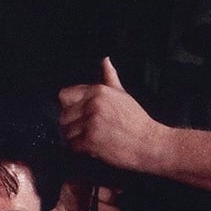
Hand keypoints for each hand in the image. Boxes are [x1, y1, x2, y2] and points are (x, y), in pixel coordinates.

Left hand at [58, 58, 166, 173]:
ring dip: (74, 138)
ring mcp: (91, 123)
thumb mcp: (122, 94)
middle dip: (71, 125)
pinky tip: (92, 147)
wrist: (148, 142)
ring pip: (66, 132)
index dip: (69, 106)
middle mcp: (93, 105)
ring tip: (90, 138)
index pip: (64, 95)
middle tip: (83, 130)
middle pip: (63, 116)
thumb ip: (110, 77)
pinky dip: (80, 149)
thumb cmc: (136, 120)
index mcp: (98, 91)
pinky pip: (72, 146)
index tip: (77, 114)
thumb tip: (105, 61)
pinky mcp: (90, 140)